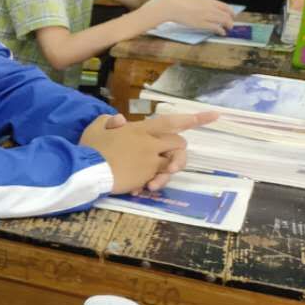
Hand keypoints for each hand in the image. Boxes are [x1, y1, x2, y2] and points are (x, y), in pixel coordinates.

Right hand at [80, 111, 218, 193]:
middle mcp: (151, 144)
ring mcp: (150, 162)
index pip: (171, 121)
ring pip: (171, 165)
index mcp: (140, 129)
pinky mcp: (146, 177)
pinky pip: (156, 179)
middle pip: (178, 144)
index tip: (215, 115)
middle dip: (177, 152)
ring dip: (166, 172)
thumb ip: (110, 122)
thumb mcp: (97, 128)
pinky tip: (139, 189)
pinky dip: (151, 183)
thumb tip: (120, 121)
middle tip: (169, 162)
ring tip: (154, 182)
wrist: (88, 169)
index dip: (193, 119)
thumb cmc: (91, 147)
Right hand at [152, 0, 234, 33]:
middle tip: (231, 24)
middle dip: (230, 20)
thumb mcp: (197, 1)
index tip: (232, 15)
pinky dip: (221, 30)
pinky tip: (221, 32)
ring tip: (228, 29)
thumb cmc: (181, 4)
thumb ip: (206, 5)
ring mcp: (206, 15)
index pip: (225, 6)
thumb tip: (213, 11)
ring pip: (223, 20)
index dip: (231, 12)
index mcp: (209, 0)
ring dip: (228, 25)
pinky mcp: (201, 23)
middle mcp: (210, 7)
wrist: (172, 7)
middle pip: (226, 14)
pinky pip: (215, 27)